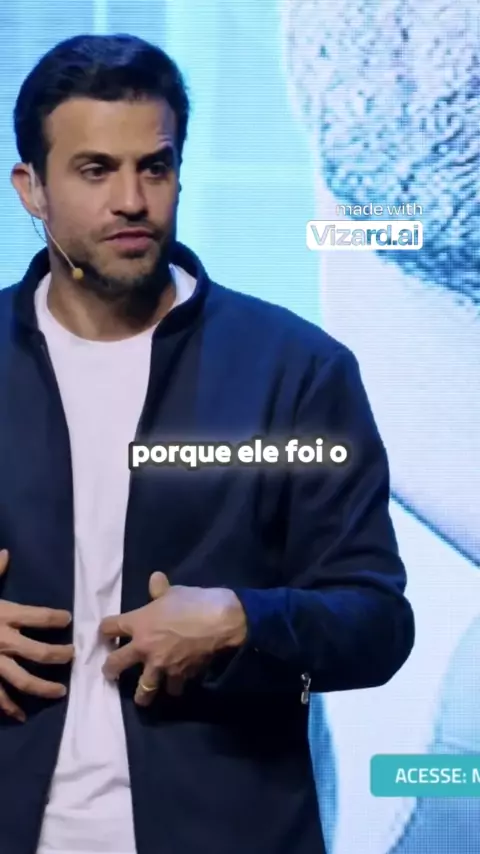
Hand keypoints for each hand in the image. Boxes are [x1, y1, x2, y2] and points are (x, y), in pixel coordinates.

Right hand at [0, 550, 73, 721]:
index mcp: (4, 615)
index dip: (56, 618)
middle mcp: (3, 641)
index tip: (68, 619)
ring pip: (24, 680)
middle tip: (72, 655)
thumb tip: (5, 553)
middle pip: (40, 652)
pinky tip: (22, 715)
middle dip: (60, 655)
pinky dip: (10, 708)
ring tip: (61, 692)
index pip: (39, 616)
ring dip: (44, 688)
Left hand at [100, 571, 246, 705]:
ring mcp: (161, 666)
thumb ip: (159, 590)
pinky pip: (174, 688)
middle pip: (115, 664)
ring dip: (142, 695)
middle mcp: (143, 648)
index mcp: (138, 623)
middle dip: (110, 670)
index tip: (106, 634)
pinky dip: (175, 687)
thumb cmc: (194, 602)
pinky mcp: (179, 676)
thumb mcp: (174, 592)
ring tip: (142, 698)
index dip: (105, 630)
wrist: (220, 622)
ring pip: (143, 690)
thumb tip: (155, 579)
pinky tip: (176, 686)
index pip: (109, 627)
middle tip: (110, 673)